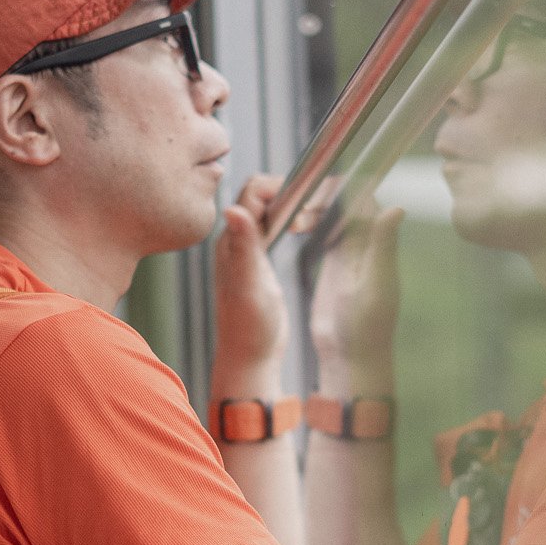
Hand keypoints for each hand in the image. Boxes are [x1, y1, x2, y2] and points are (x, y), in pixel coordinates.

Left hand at [211, 174, 331, 377]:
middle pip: (263, 194)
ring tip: (312, 222)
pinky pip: (274, 226)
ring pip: (270, 209)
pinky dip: (293, 220)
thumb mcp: (251, 284)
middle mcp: (237, 240)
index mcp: (232, 240)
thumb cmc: (250, 327)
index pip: (253, 190)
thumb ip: (244, 247)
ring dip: (295, 206)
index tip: (306, 204)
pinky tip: (306, 231)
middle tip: (314, 215)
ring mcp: (248, 250)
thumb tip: (232, 209)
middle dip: (292, 193)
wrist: (250, 357)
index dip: (282, 187)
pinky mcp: (260, 262)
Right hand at [309, 201, 403, 390]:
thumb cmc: (367, 326)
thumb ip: (383, 246)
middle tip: (299, 209)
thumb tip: (397, 208)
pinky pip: (325, 230)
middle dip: (322, 196)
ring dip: (313, 208)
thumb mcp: (374, 284)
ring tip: (293, 219)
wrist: (351, 356)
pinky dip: (309, 222)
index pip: (365, 200)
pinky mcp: (334, 263)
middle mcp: (367, 243)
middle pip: (347, 201)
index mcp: (379, 244)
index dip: (341, 189)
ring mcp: (350, 251)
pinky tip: (293, 226)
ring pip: (334, 213)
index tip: (316, 193)